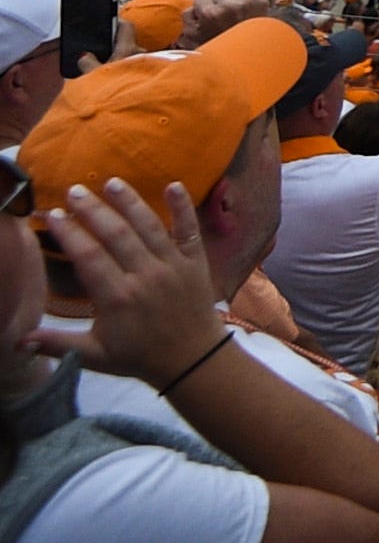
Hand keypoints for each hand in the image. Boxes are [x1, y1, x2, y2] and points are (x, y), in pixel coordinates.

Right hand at [47, 180, 223, 386]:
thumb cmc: (139, 356)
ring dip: (130, 202)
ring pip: (150, 227)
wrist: (193, 360)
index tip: (54, 214)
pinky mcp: (196, 261)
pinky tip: (174, 185)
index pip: (89, 257)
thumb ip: (57, 344)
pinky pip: (190, 230)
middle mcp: (145, 276)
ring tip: (111, 183)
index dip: (70, 233)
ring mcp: (173, 266)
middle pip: (117, 235)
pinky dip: (184, 208)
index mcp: (117, 298)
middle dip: (93, 210)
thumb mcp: (94, 355)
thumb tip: (18, 341)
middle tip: (75, 190)